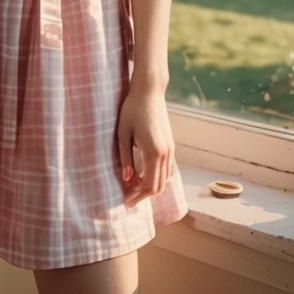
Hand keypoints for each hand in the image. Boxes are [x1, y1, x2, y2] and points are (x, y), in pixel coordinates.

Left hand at [117, 79, 175, 207]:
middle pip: (159, 186)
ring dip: (150, 186)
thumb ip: (125, 158)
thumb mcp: (123, 133)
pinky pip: (165, 168)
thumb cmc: (132, 109)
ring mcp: (170, 149)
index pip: (149, 186)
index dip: (138, 196)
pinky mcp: (170, 144)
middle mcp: (166, 153)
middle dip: (143, 195)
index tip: (126, 201)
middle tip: (128, 196)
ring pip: (164, 178)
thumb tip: (127, 179)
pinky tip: (141, 172)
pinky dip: (155, 176)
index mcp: (153, 152)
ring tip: (132, 185)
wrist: (149, 91)